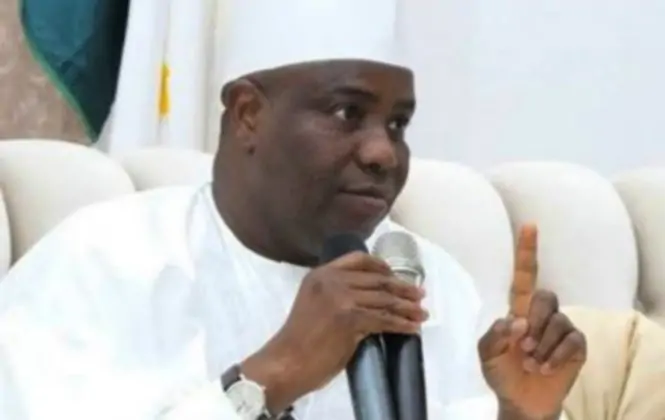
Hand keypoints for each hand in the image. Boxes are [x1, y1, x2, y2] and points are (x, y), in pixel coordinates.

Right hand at [241, 251, 427, 412]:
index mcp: (321, 274)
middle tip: (419, 295)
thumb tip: (367, 299)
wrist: (286, 362)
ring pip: (384, 299)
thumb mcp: (313, 304)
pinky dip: (402, 324)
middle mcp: (332, 281)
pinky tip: (412, 327)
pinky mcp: (351, 319)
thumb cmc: (298, 340)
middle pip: (377, 279)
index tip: (396, 275)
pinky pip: (384, 320)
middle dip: (402, 288)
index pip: (358, 259)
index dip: (382, 265)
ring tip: (421, 313)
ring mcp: (341, 299)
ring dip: (407, 307)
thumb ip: (335, 294)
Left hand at [478, 225, 586, 419]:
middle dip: (533, 323)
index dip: (527, 251)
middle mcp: (541, 313)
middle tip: (521, 348)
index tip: (529, 226)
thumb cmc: (501, 371)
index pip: (524, 276)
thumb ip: (494, 334)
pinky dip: (555, 357)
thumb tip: (517, 321)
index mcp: (518, 309)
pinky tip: (545, 368)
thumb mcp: (486, 353)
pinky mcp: (576, 345)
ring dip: (541, 347)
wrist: (520, 400)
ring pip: (558, 322)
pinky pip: (571, 341)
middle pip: (544, 297)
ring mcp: (560, 327)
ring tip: (530, 363)